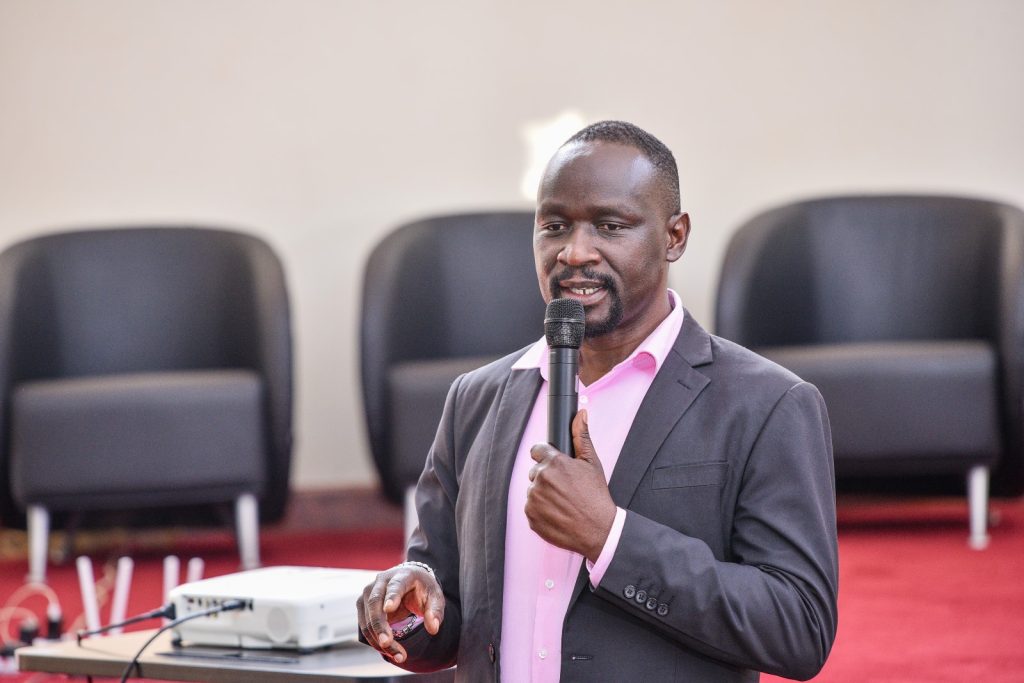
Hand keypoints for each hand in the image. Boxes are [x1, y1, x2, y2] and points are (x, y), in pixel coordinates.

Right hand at [356, 563, 444, 664]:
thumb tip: (433, 628)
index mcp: (402, 575)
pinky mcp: (363, 604)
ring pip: (367, 618)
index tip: (389, 609)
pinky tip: (389, 652)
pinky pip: (365, 626)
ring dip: (378, 639)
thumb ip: (435, 611)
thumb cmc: (422, 590)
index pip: (395, 585)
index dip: (391, 597)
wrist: (408, 581)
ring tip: (398, 655)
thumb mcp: (435, 597)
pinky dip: (375, 640)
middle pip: (375, 603)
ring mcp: (369, 592)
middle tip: (387, 643)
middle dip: (379, 625)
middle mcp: (381, 581)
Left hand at [526, 410, 616, 561]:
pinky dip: (541, 510)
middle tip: (565, 488)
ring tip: (563, 502)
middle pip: (535, 471)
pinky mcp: (530, 516)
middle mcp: (540, 479)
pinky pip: (531, 507)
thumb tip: (581, 414)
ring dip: (544, 494)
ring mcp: (533, 499)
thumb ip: (582, 436)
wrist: (598, 530)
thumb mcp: (592, 463)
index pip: (537, 450)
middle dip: (547, 477)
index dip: (547, 457)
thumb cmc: (596, 496)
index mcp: (553, 463)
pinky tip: (557, 512)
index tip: (556, 466)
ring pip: (533, 490)